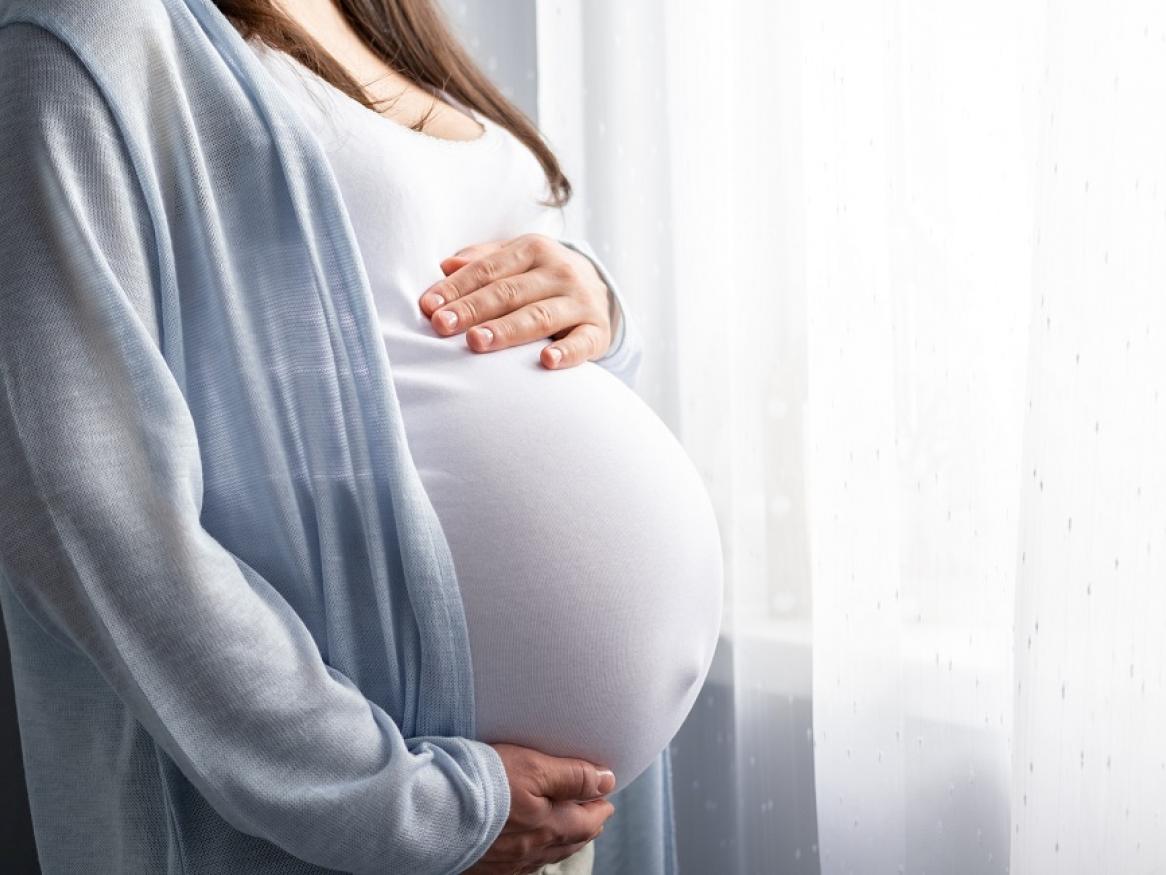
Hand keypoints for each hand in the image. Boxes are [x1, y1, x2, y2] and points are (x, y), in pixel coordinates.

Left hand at [417, 234, 618, 370]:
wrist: (599, 290)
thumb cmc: (541, 277)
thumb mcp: (515, 260)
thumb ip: (481, 262)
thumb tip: (445, 265)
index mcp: (533, 250)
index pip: (488, 270)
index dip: (457, 287)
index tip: (428, 306)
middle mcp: (559, 272)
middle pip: (509, 292)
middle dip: (473, 309)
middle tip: (442, 325)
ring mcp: (580, 302)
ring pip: (539, 316)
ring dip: (507, 330)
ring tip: (477, 342)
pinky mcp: (598, 331)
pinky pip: (582, 343)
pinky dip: (567, 352)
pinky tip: (547, 361)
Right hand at [464, 742, 616, 874]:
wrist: (430, 811)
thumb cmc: (482, 783)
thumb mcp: (534, 767)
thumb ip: (572, 775)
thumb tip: (607, 780)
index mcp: (550, 826)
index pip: (587, 821)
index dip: (599, 807)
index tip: (605, 798)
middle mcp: (532, 851)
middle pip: (569, 841)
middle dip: (584, 826)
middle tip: (593, 815)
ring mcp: (507, 863)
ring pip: (545, 855)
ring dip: (561, 841)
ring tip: (568, 830)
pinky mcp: (483, 868)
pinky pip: (518, 865)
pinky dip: (531, 854)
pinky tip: (527, 850)